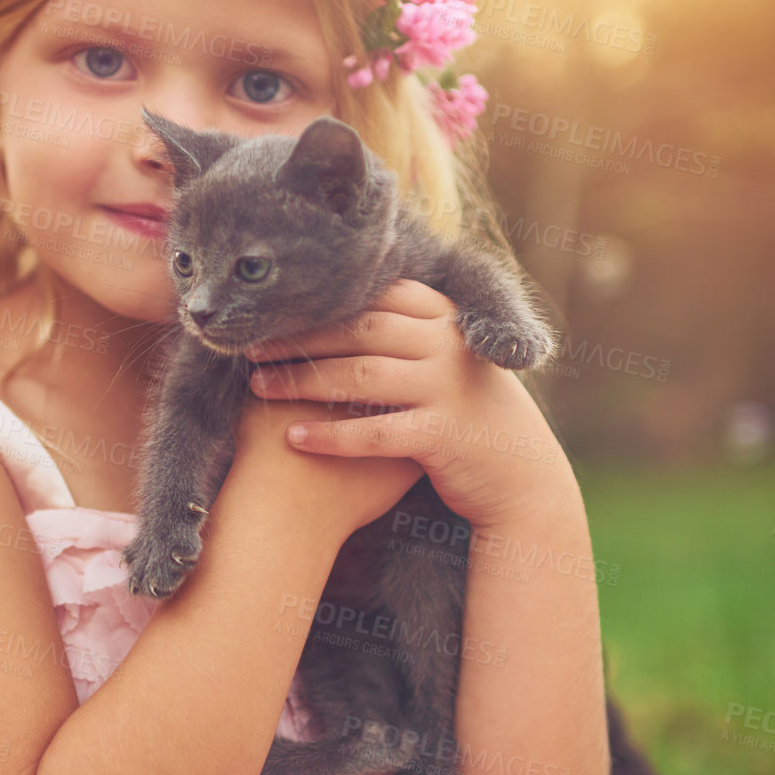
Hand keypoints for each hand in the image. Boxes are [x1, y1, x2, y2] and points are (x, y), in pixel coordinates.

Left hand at [246, 278, 569, 529]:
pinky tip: (292, 436)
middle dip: (300, 337)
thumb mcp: (451, 362)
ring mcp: (448, 388)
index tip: (275, 310)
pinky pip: (373, 432)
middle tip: (250, 348)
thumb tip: (340, 309)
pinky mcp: (443, 435)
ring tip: (257, 388)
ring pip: (359, 376)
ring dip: (302, 380)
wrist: (524, 479)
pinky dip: (329, 435)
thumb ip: (409, 333)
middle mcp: (449, 345)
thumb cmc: (474, 416)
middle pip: (359, 329)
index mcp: (448, 319)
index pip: (376, 295)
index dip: (323, 301)